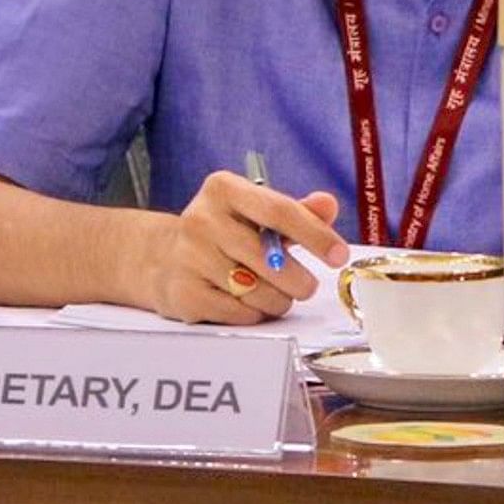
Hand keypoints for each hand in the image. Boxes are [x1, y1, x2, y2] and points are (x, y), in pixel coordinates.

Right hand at [139, 172, 345, 324]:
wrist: (164, 258)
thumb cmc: (224, 234)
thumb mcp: (256, 214)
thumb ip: (297, 211)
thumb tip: (328, 205)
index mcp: (223, 189)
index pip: (279, 211)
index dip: (315, 236)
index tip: (339, 256)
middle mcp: (201, 218)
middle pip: (271, 259)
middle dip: (299, 281)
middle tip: (304, 286)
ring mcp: (188, 257)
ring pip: (259, 292)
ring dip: (276, 300)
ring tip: (268, 293)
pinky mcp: (183, 292)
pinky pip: (240, 314)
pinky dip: (252, 314)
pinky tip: (243, 301)